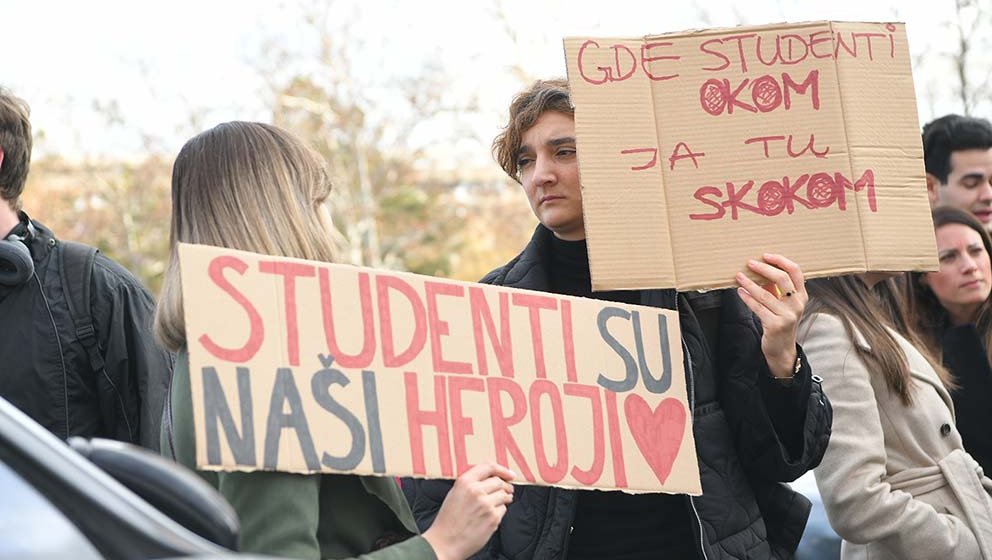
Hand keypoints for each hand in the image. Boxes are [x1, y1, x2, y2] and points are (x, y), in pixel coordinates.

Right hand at [422, 463, 515, 559]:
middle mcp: (476, 491)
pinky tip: (490, 516)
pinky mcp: (492, 518)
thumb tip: (491, 479)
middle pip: (500, 482)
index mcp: (464, 482)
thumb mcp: (454, 494)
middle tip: (507, 490)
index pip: (489, 467)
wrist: (445, 542)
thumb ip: (471, 483)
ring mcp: (486, 505)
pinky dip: (500, 512)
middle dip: (506, 486)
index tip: (509, 474)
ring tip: (498, 503)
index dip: (503, 470)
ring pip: (504, 495)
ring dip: (504, 498)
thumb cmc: (448, 521)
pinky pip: (503, 510)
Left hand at [735, 253, 806, 378]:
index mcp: (802, 296)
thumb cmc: (780, 323)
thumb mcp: (782, 305)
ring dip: (750, 283)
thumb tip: (759, 271)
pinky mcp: (775, 325)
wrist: (782, 350)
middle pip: (782, 279)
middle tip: (750, 263)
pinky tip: (740, 291)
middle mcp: (798, 305)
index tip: (766, 255)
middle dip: (764, 268)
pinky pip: (758, 308)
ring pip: (766, 294)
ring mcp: (787, 316)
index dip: (781, 261)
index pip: (796, 271)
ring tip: (739, 276)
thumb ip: (774, 289)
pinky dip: (747, 298)